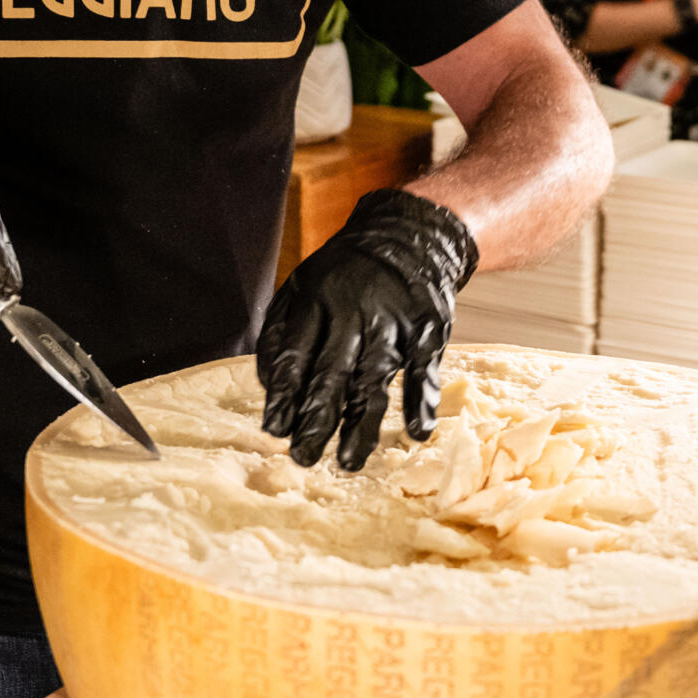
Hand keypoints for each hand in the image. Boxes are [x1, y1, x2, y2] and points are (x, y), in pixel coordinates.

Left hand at [257, 189, 478, 471]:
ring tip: (348, 462)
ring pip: (375, 380)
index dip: (284, 394)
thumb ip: (282, 330)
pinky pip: (425, 370)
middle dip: (316, 419)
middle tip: (303, 457)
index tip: (274, 430)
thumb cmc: (346, 272)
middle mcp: (355, 312)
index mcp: (318, 300)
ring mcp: (394, 323)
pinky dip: (422, 401)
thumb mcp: (302, 284)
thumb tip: (268, 385)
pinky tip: (418, 432)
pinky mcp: (428, 330)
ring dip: (363, 425)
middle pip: (332, 373)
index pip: (296, 354)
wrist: (411, 235)